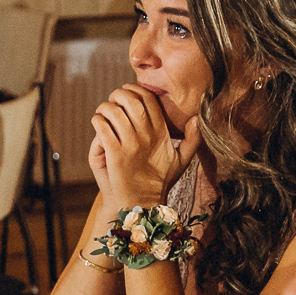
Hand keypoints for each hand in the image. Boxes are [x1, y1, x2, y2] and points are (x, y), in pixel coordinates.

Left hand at [90, 84, 200, 206]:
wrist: (143, 204)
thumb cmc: (160, 181)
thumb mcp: (182, 161)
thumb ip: (192, 139)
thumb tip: (197, 118)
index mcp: (161, 133)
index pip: (149, 99)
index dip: (136, 89)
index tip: (127, 90)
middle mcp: (147, 136)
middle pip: (131, 101)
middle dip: (118, 94)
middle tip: (112, 99)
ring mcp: (131, 145)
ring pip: (114, 112)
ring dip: (105, 108)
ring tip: (102, 112)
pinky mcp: (115, 155)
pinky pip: (103, 128)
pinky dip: (98, 121)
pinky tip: (98, 124)